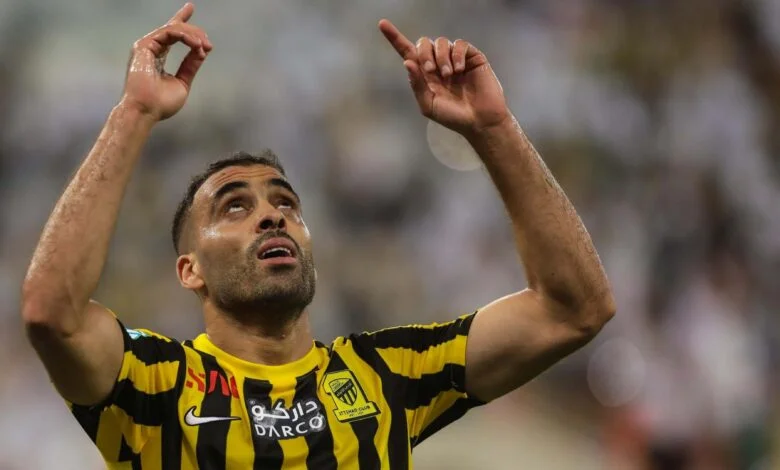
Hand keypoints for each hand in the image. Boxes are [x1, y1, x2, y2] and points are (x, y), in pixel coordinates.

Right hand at [121, 3, 212, 120]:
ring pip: (174, 29)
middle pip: (174, 29)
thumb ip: (190, 66)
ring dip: (193, 36)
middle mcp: (152, 49)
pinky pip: (168, 32)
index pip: (171, 35)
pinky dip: (185, 36)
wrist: (147, 110)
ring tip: (204, 46)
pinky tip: (195, 44)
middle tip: (208, 44)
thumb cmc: (161, 103)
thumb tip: (201, 52)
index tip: (190, 7)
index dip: (182, 21)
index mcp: (158, 57)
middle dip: (195, 32)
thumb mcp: (183, 82)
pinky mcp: (144, 46)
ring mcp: (147, 46)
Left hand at [379, 20, 510, 136]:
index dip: (394, 38)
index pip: (407, 52)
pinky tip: (459, 70)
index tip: (382, 24)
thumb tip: (407, 62)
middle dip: (424, 54)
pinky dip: (456, 54)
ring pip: (441, 42)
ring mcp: (455, 59)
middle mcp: (438, 63)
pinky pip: (459, 44)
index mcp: (424, 74)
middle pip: (423, 43)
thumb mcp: (428, 105)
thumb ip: (416, 84)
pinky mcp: (471, 57)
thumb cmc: (453, 117)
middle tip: (430, 70)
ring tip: (449, 75)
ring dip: (441, 57)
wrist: (479, 121)